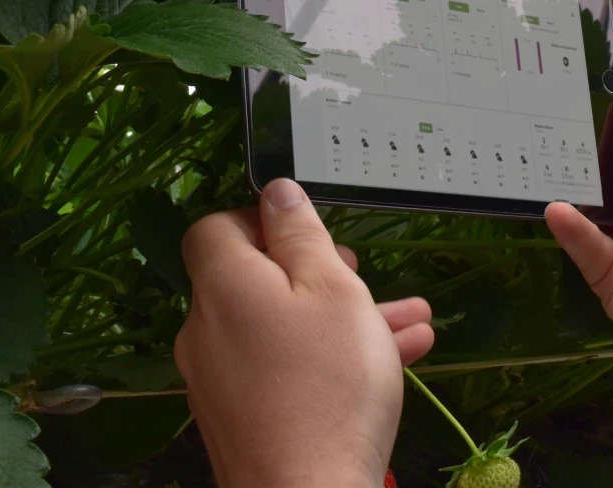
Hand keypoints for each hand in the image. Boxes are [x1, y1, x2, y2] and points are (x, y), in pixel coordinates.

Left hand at [177, 179, 435, 487]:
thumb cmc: (328, 390)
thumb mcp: (334, 289)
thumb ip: (303, 236)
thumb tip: (277, 194)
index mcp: (224, 287)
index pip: (216, 228)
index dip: (262, 219)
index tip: (309, 229)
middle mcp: (208, 331)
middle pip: (255, 280)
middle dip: (317, 271)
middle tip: (360, 274)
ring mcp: (220, 381)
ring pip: (281, 327)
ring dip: (339, 316)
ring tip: (404, 318)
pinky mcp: (241, 418)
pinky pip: (283, 368)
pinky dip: (327, 357)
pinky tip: (393, 358)